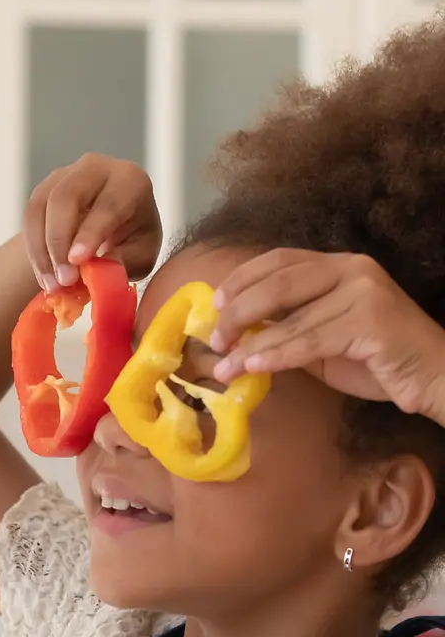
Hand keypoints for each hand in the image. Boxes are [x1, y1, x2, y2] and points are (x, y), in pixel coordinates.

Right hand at [23, 155, 160, 292]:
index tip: (77, 261)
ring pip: (41, 207)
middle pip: (66, 196)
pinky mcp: (43, 190)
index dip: (90, 233)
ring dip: (42, 250)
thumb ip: (122, 261)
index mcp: (130, 180)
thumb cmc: (131, 240)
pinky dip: (34, 251)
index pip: (108, 203)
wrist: (111, 228)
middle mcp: (96, 168)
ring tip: (53, 285)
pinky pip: (30, 218)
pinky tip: (45, 276)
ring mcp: (65, 176)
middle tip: (63, 279)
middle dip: (59, 241)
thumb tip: (96, 271)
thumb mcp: (140, 256)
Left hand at [211, 248, 444, 418]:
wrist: (430, 375)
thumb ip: (285, 325)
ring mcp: (363, 292)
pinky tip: (252, 368)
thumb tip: (234, 330)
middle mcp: (351, 269)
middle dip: (237, 314)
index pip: (278, 261)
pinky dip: (275, 356)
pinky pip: (309, 341)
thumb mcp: (320, 336)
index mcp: (338, 264)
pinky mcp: (370, 321)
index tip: (215, 305)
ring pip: (289, 319)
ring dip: (248, 346)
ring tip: (222, 368)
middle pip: (277, 285)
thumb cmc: (373, 358)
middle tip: (214, 340)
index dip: (241, 280)